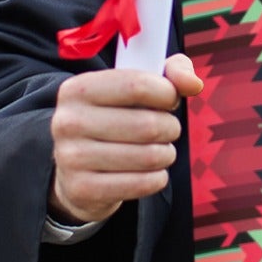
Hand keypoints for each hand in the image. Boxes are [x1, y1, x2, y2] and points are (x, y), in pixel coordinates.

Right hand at [48, 52, 203, 224]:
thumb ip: (171, 72)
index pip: (137, 85)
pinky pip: (142, 184)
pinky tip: (150, 172)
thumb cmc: (116, 117)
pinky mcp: (82, 189)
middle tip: (167, 130)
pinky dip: (157, 178)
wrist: (77, 169)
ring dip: (166, 154)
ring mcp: (71, 158)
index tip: (169, 100)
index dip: (167, 93)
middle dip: (170, 128)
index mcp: (78, 88)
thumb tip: (193, 84)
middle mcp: (68, 121)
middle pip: (148, 125)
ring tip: (159, 151)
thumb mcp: (138, 85)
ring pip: (149, 156)